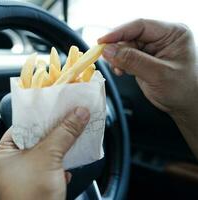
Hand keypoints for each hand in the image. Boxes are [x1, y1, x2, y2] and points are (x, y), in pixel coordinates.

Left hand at [0, 107, 89, 199]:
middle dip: (54, 130)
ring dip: (60, 144)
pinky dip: (61, 160)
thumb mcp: (49, 157)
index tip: (55, 107)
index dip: (40, 115)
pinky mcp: (38, 183)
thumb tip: (78, 113)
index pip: (21, 126)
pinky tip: (71, 157)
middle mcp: (11, 164)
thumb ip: (64, 133)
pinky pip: (50, 165)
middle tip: (67, 115)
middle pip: (35, 138)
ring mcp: (25, 175)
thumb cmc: (32, 196)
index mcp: (3, 154)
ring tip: (73, 130)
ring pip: (45, 152)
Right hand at [98, 19, 197, 156]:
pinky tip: (121, 71)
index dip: (119, 32)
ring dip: (118, 58)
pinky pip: (125, 56)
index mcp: (172, 33)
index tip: (103, 41)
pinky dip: (119, 64)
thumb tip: (109, 50)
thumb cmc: (182, 90)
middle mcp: (161, 38)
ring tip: (120, 70)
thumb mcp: (158, 74)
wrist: (184, 105)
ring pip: (125, 46)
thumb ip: (132, 61)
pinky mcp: (143, 59)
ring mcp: (151, 49)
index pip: (141, 26)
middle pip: (130, 36)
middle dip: (118, 49)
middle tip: (110, 61)